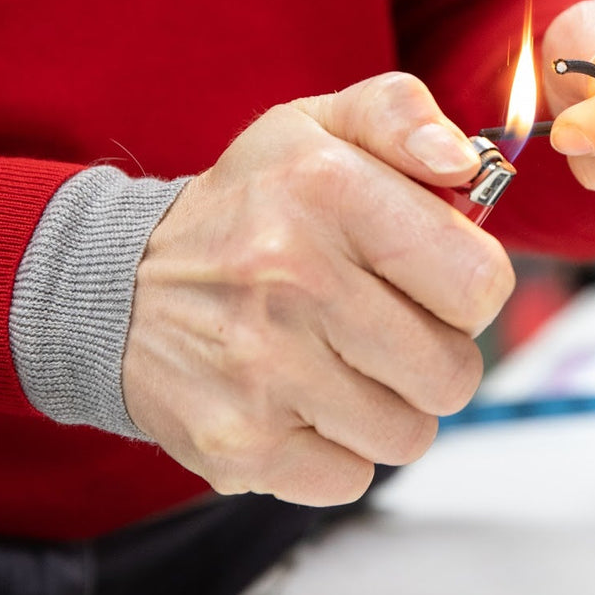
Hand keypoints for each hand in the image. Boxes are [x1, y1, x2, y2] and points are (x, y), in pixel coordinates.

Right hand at [123, 74, 514, 505]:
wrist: (115, 287)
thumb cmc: (249, 208)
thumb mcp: (319, 128)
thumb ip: (404, 116)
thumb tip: (462, 160)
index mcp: (327, 189)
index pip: (480, 283)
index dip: (469, 290)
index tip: (431, 279)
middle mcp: (293, 278)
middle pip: (453, 372)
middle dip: (434, 354)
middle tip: (386, 327)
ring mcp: (263, 369)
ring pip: (409, 434)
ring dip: (389, 407)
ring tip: (342, 363)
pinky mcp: (239, 442)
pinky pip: (352, 477)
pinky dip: (338, 451)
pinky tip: (301, 402)